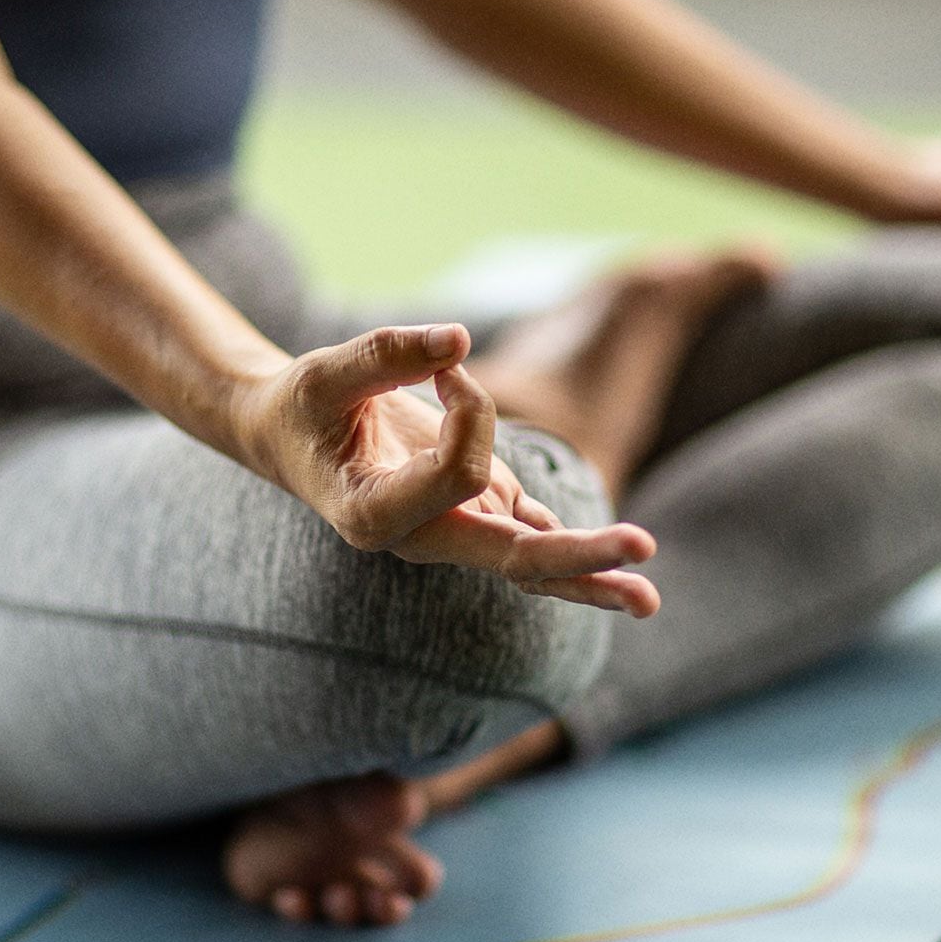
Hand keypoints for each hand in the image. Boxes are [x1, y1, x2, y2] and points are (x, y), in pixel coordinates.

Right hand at [235, 324, 660, 616]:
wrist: (291, 437)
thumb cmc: (304, 405)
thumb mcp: (326, 372)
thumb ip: (387, 354)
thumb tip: (457, 341)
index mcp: (375, 516)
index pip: (460, 474)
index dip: (472, 410)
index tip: (447, 366)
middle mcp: (422, 538)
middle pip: (513, 558)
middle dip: (580, 554)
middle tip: (643, 550)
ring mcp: (454, 532)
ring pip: (532, 564)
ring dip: (593, 578)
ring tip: (649, 600)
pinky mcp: (478, 515)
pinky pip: (533, 543)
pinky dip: (577, 554)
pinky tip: (624, 575)